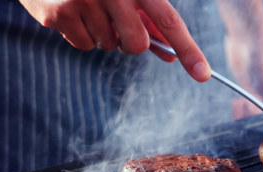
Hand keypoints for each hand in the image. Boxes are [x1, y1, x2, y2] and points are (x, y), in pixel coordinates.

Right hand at [19, 0, 210, 81]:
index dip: (187, 49)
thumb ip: (149, 18)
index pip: (169, 19)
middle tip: (119, 26)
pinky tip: (74, 13)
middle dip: (131, 44)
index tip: (203, 74)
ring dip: (104, 35)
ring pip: (108, 45)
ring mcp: (83, 0)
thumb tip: (170, 54)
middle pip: (136, 44)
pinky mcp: (59, 13)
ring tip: (90, 8)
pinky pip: (84, 45)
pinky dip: (81, 35)